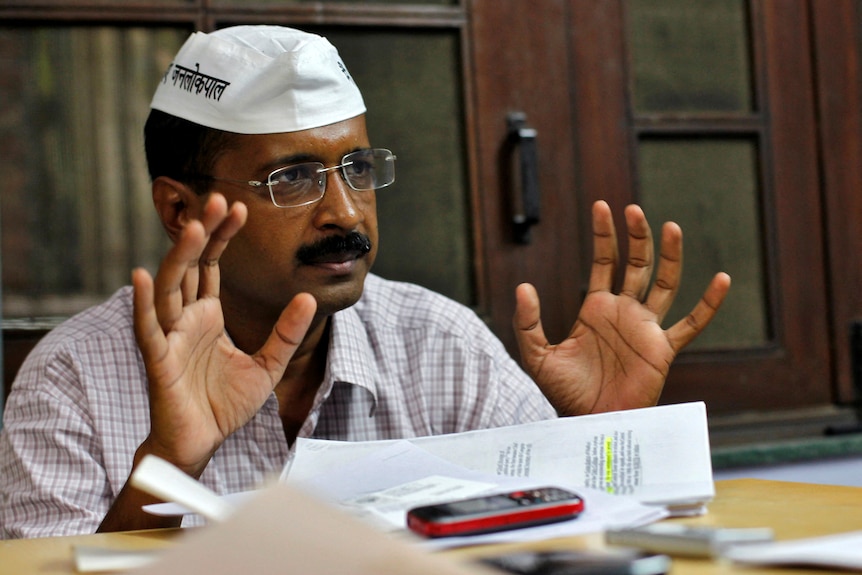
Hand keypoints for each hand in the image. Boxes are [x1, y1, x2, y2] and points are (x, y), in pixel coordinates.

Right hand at [131, 193, 315, 475]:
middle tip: (219, 199)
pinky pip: (148, 329)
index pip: (211, 266)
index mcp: (208, 316)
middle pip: (190, 266)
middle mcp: (186, 319)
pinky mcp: (158, 361)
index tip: (239, 209)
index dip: (222, 237)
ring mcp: (170, 337)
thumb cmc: (224, 404)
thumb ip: (286, 333)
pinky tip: (141, 277)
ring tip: (194, 227)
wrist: (201, 442)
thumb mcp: (267, 365)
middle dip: (203, 233)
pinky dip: (143, 304)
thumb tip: (309, 297)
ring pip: (169, 289)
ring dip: (180, 257)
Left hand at [513, 200, 730, 414]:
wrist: (588, 422)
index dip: (604, 235)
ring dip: (668, 256)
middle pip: (636, 264)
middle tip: (633, 208)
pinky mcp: (662, 350)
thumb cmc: (564, 392)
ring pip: (664, 284)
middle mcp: (624, 312)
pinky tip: (722, 280)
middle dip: (636, 237)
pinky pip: (691, 324)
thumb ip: (527, 322)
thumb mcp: (537, 355)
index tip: (601, 206)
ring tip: (670, 227)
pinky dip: (708, 304)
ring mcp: (645, 328)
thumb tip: (523, 286)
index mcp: (596, 308)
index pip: (604, 261)